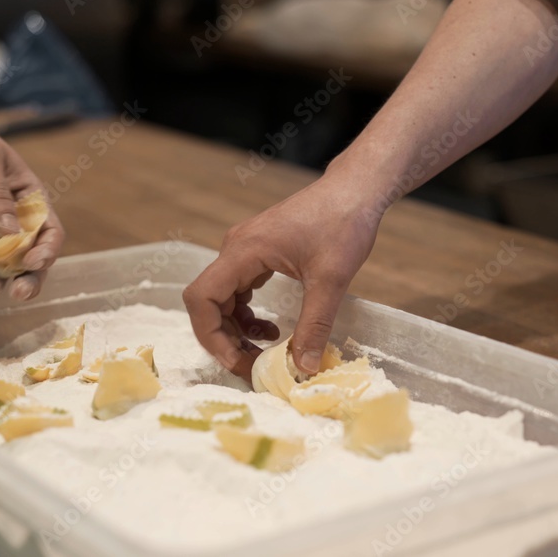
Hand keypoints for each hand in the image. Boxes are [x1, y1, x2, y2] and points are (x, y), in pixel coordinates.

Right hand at [184, 177, 380, 378]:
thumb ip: (315, 325)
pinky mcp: (258, 252)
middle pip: (208, 302)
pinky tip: (270, 329)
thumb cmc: (343, 223)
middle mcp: (236, 248)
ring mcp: (245, 249)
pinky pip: (239, 289)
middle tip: (252, 366)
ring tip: (264, 351)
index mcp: (244, 250)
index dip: (211, 335)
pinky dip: (247, 314)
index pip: (202, 298)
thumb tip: (303, 368)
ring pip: (223, 298)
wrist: (355, 190)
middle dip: (224, 339)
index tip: (236, 360)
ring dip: (236, 329)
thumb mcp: (331, 279)